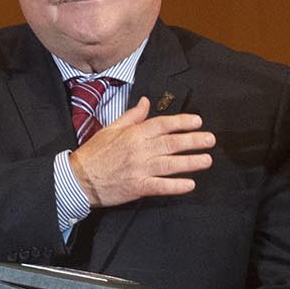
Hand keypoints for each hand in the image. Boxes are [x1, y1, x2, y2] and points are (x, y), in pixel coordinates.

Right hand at [67, 97, 213, 208]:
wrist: (79, 178)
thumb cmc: (95, 153)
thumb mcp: (112, 128)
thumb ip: (132, 116)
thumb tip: (146, 102)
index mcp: (133, 134)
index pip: (163, 124)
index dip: (182, 122)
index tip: (198, 122)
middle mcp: (139, 149)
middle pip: (171, 143)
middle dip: (193, 141)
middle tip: (210, 140)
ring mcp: (139, 169)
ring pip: (170, 164)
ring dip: (190, 162)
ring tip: (206, 160)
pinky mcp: (137, 187)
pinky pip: (160, 185)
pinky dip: (175, 185)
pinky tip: (190, 184)